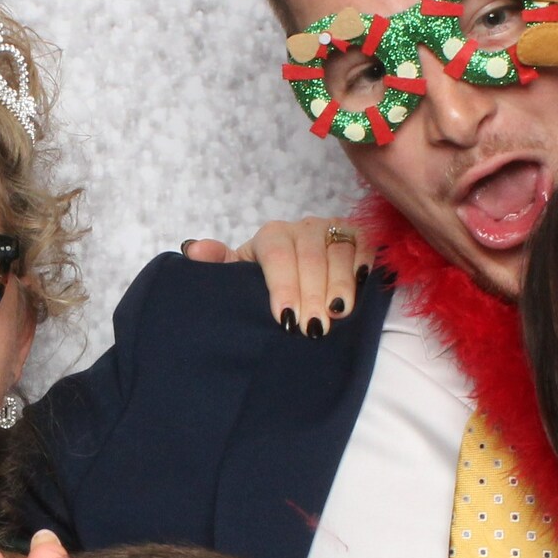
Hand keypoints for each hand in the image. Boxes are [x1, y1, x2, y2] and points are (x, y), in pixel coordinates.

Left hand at [184, 216, 368, 335]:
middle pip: (310, 257)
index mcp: (272, 236)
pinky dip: (365, 265)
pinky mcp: (359, 237)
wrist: (296, 273)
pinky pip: (365, 246)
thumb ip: (218, 265)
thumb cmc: (265, 281)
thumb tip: (192, 251)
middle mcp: (303, 228)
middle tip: (314, 328)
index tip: (285, 318)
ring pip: (338, 252)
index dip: (283, 286)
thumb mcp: (240, 276)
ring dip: (339, 284)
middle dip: (312, 294)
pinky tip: (363, 287)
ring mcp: (332, 230)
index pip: (277, 257)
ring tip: (339, 314)